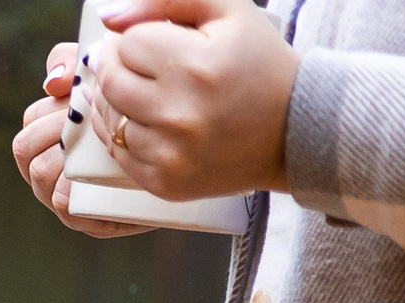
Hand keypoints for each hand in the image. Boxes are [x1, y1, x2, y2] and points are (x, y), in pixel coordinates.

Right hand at [12, 42, 154, 236]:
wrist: (189, 156)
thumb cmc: (147, 113)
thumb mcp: (111, 79)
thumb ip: (77, 63)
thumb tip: (53, 82)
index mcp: (53, 134)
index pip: (31, 119)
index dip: (51, 106)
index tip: (81, 98)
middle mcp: (51, 166)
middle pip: (25, 146)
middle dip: (56, 128)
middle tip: (92, 121)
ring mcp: (64, 194)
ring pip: (39, 174)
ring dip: (66, 155)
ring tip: (99, 144)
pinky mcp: (86, 218)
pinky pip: (64, 203)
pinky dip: (79, 186)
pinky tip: (104, 173)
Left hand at [89, 0, 298, 200]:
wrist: (296, 129)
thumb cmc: (261, 64)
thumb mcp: (230, 12)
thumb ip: (167, 0)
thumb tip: (108, 16)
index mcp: (197, 65)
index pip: (128, 43)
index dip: (134, 37)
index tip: (147, 40)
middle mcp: (180, 113)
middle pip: (110, 80)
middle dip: (115, 65)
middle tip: (132, 62)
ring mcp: (170, 153)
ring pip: (108, 118)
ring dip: (114, 100)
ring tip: (140, 89)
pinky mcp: (164, 182)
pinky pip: (117, 153)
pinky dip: (119, 133)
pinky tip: (137, 118)